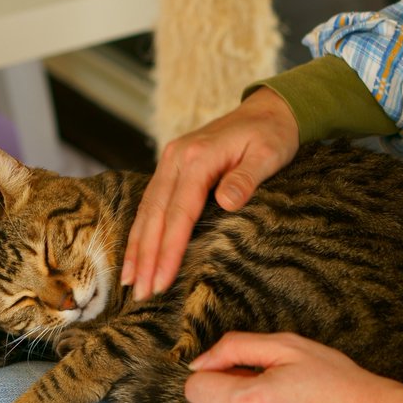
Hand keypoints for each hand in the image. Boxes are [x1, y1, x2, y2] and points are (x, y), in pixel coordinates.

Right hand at [122, 88, 299, 299]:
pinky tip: (137, 254)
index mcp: (197, 157)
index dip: (168, 249)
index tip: (161, 280)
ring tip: (129, 281)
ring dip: (137, 247)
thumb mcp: (268, 154)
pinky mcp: (173, 167)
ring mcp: (171, 161)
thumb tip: (225, 203)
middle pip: (155, 215)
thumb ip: (246, 178)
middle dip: (146, 256)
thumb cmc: (272, 134)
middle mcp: (176, 158)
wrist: (267, 110)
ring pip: (147, 210)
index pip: (179, 212)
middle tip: (140, 292)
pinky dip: (142, 230)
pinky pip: (152, 203)